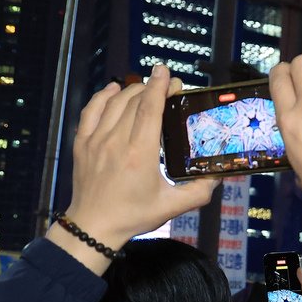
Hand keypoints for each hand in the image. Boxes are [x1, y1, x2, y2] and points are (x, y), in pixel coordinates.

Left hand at [57, 65, 216, 269]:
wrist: (94, 226)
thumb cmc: (134, 216)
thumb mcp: (172, 207)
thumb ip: (200, 191)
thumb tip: (218, 175)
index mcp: (140, 154)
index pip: (150, 109)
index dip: (160, 88)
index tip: (169, 75)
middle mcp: (116, 142)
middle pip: (134, 101)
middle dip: (152, 87)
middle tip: (167, 86)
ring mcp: (95, 141)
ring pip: (114, 102)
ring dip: (133, 91)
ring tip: (147, 88)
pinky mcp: (82, 143)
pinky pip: (91, 110)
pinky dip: (104, 96)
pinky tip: (115, 89)